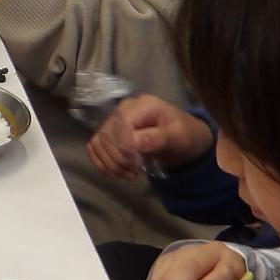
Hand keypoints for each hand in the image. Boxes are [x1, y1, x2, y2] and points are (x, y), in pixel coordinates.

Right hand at [87, 95, 212, 181]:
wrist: (185, 139)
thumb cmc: (185, 135)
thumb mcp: (179, 137)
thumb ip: (158, 139)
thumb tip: (134, 143)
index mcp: (143, 105)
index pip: (120, 126)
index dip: (124, 149)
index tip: (139, 166)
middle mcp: (124, 109)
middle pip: (105, 135)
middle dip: (118, 159)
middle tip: (135, 173)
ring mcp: (115, 120)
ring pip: (97, 143)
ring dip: (110, 164)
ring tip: (130, 174)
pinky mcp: (109, 133)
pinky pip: (94, 147)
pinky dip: (102, 163)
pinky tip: (117, 172)